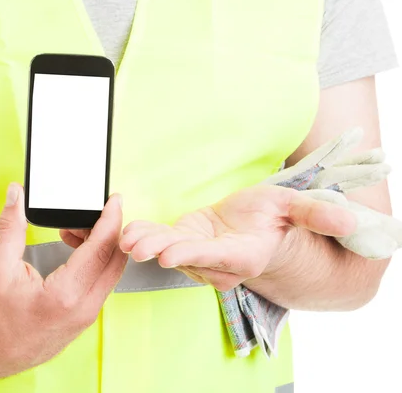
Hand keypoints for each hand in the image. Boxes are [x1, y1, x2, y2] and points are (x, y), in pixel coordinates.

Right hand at [0, 184, 126, 377]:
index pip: (101, 249)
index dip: (110, 220)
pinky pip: (105, 280)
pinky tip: (77, 246)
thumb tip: (16, 194)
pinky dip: (98, 259)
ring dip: (103, 244)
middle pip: (115, 257)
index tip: (114, 200)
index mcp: (65, 294)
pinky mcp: (90, 314)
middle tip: (96, 209)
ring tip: (76, 228)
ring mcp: (90, 313)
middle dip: (110, 228)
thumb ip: (10, 227)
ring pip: (113, 269)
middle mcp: (85, 306)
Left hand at [119, 185, 355, 291]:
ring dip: (143, 244)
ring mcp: (196, 255)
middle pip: (183, 258)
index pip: (214, 257)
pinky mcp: (182, 243)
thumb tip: (348, 219)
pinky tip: (126, 229)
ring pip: (166, 251)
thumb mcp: (295, 209)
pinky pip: (160, 241)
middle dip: (158, 250)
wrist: (258, 228)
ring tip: (124, 237)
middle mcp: (215, 263)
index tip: (169, 252)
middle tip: (134, 245)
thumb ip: (316, 215)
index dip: (192, 254)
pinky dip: (142, 235)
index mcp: (242, 256)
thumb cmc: (276, 219)